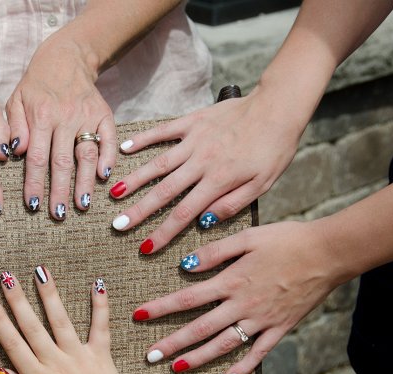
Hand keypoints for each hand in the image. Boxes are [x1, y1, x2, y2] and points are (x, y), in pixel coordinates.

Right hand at [0, 269, 136, 373]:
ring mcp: (80, 357)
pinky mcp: (101, 357)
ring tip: (41, 271)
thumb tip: (1, 370)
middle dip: (17, 299)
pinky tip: (97, 284)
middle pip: (32, 325)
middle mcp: (56, 362)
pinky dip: (100, 305)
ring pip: (61, 320)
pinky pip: (100, 327)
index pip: (12, 343)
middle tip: (6, 276)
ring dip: (49, 294)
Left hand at [6, 40, 115, 219]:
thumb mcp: (15, 100)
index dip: (35, 183)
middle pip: (62, 161)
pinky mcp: (104, 114)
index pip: (36, 157)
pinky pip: (109, 139)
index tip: (33, 205)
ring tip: (82, 206)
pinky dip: (108, 158)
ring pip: (86, 154)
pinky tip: (105, 178)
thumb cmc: (35, 86)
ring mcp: (87, 116)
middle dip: (59, 191)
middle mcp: (65, 117)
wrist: (66, 58)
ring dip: (84, 182)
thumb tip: (14, 152)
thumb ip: (14, 126)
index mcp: (40, 116)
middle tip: (58, 214)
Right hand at [109, 91, 299, 252]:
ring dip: (135, 180)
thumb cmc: (274, 149)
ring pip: (158, 164)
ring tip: (113, 194)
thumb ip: (232, 204)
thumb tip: (204, 223)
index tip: (146, 247)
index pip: (184, 213)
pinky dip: (144, 139)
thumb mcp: (263, 184)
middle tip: (118, 225)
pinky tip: (126, 148)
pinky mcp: (193, 121)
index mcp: (219, 180)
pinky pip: (164, 131)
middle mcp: (201, 161)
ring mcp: (194, 140)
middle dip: (139, 211)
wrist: (279, 107)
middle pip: (164, 192)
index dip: (163, 233)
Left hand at [134, 221, 338, 373]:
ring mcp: (262, 320)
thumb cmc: (287, 239)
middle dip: (172, 342)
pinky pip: (259, 352)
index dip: (160, 308)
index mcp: (231, 281)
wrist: (329, 253)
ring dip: (198, 358)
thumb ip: (214, 252)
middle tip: (149, 355)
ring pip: (224, 345)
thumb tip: (184, 265)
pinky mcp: (281, 328)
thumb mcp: (247, 237)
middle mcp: (243, 305)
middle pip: (200, 328)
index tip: (138, 316)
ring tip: (176, 368)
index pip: (186, 298)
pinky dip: (243, 367)